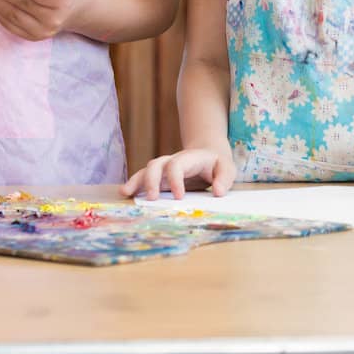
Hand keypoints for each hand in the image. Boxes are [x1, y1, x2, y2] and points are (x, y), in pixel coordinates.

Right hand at [120, 142, 237, 199]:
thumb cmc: (217, 164)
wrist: (208, 154)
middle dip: (152, 180)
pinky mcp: (159, 177)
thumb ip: (224, 179)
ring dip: (136, 181)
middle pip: (157, 164)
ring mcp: (164, 169)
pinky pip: (143, 178)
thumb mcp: (228, 168)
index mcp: (190, 158)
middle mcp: (173, 161)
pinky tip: (125, 193)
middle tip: (152, 199)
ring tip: (126, 193)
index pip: (177, 165)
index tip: (179, 197)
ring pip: (146, 170)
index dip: (175, 179)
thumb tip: (217, 192)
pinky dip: (134, 185)